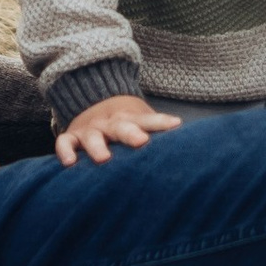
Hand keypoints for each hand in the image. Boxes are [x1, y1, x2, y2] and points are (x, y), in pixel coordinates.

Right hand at [54, 92, 184, 165]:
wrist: (93, 102)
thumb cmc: (128, 125)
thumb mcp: (143, 124)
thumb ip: (161, 135)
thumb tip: (200, 148)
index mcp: (132, 119)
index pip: (148, 119)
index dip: (161, 122)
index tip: (175, 125)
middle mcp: (111, 123)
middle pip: (121, 125)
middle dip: (130, 133)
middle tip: (140, 141)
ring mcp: (91, 129)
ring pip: (92, 135)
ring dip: (97, 145)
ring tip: (103, 158)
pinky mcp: (72, 137)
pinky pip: (65, 142)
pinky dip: (66, 151)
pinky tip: (70, 162)